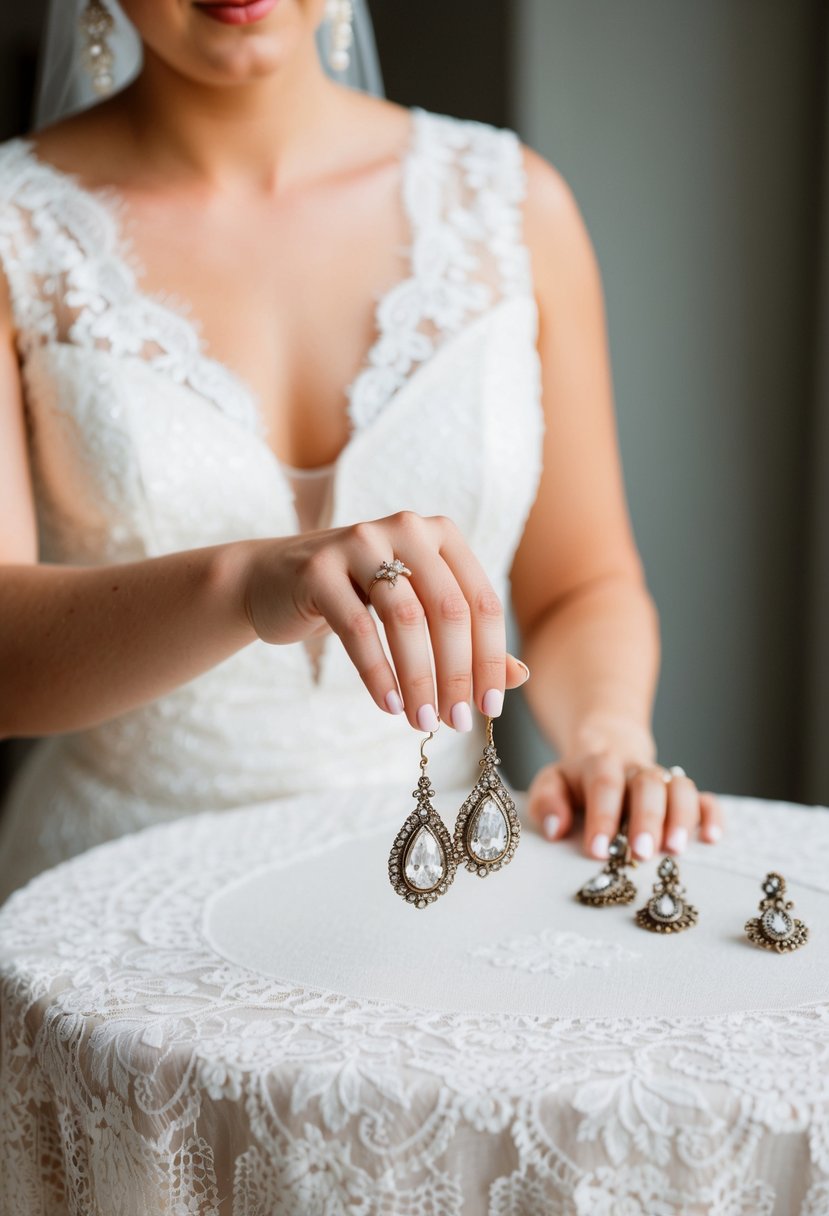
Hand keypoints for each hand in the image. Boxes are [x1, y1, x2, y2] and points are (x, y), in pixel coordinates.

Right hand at [241, 510, 528, 729]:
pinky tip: (388, 705)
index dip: (491, 659)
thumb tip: (520, 677)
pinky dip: (377, 672)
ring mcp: (360, 541)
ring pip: (405, 618)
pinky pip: (357, 627)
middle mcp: (406, 528)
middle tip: (457, 723)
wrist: (273, 581)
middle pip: (449, 610)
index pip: (481, 602)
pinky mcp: (318, 567)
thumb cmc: (357, 599)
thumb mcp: (417, 611)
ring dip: (419, 679)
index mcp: (441, 535)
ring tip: (422, 720)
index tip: (490, 708)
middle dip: (457, 674)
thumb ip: (467, 640)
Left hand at [527, 738, 723, 858]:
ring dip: (681, 818)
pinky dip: (712, 815)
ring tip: (675, 850)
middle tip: (641, 854)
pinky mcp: (681, 792)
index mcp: (600, 764)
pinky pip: (704, 796)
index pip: (604, 786)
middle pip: (647, 784)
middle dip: (646, 819)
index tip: (598, 851)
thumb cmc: (577, 779)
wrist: (608, 748)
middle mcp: (635, 769)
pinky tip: (711, 839)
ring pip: (680, 787)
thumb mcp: (551, 783)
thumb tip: (556, 830)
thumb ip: (547, 802)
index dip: (602, 818)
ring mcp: (662, 778)